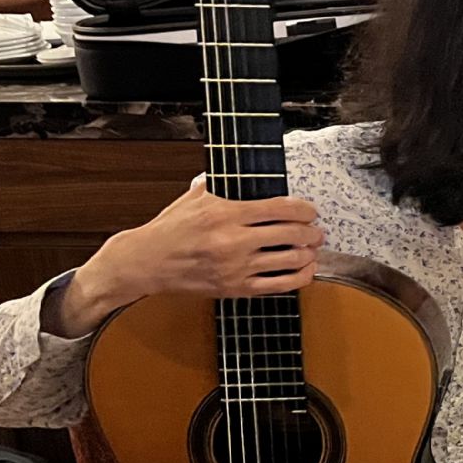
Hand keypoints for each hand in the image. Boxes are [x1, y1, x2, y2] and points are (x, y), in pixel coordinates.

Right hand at [55, 181, 324, 336]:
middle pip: (291, 234)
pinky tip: (305, 271)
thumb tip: (250, 174)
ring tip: (312, 250)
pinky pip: (279, 286)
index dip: (304, 210)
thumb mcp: (195, 198)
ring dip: (309, 255)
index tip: (311, 211)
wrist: (146, 262)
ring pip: (290, 261)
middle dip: (311, 232)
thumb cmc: (172, 228)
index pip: (279, 209)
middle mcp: (234, 241)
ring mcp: (236, 267)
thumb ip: (224, 185)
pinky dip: (299, 278)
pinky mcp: (236, 289)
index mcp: (226, 213)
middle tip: (316, 231)